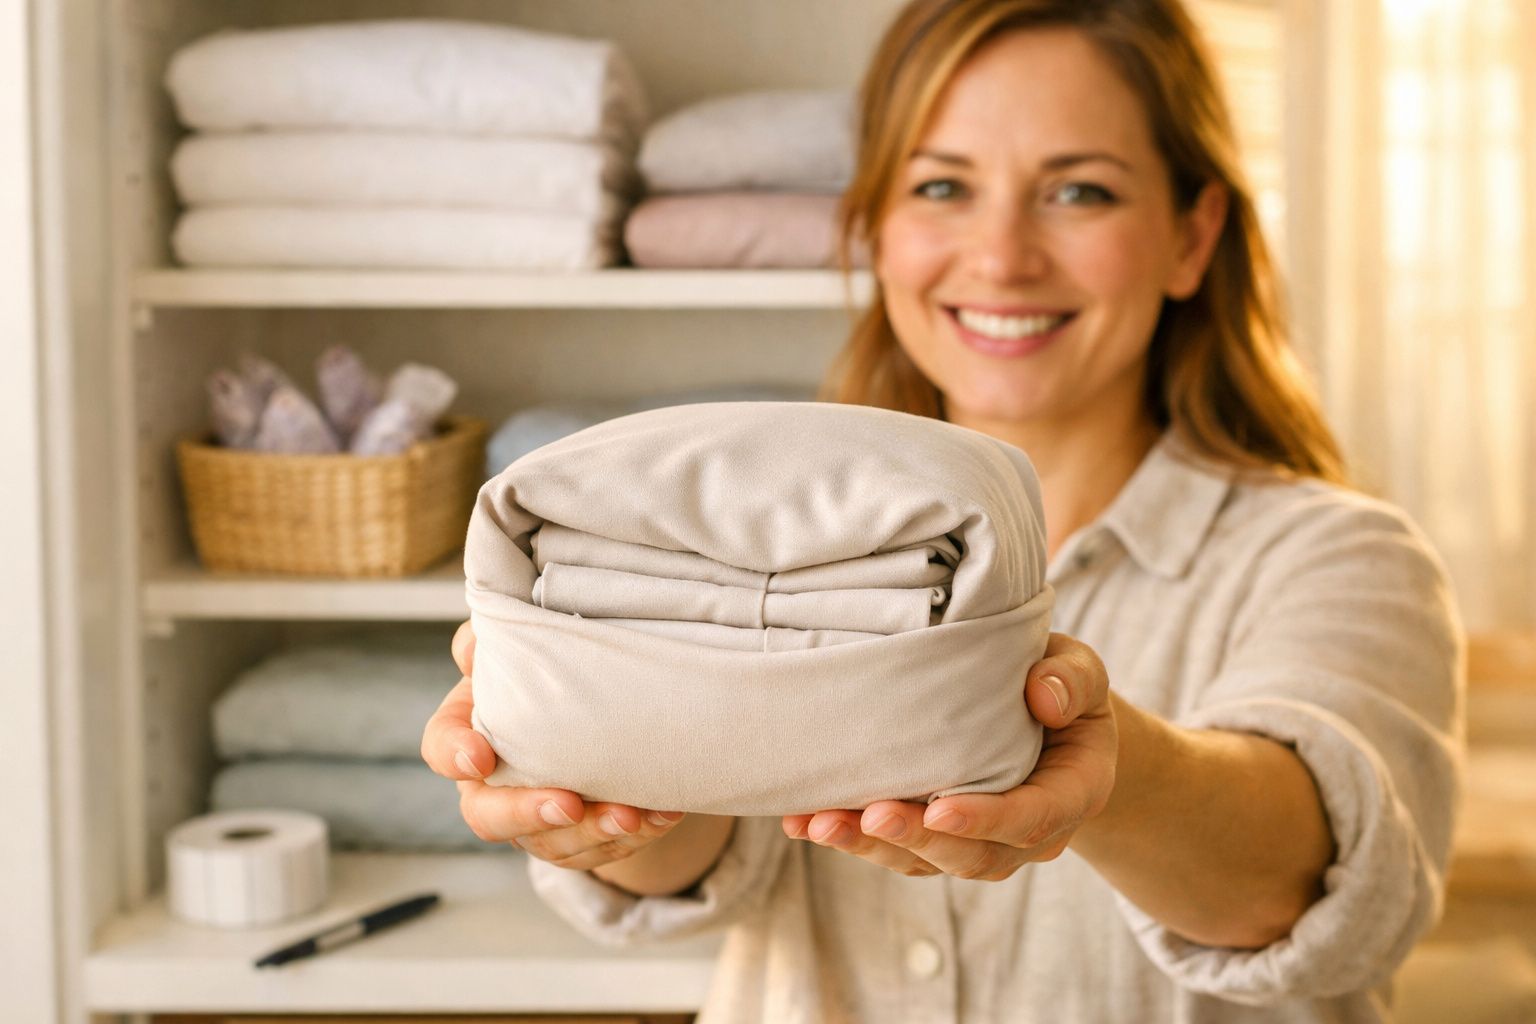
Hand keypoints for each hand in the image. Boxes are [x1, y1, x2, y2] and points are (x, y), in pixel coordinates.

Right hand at [422, 619, 686, 868]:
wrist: (597, 704)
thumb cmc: (548, 670)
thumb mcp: (525, 643)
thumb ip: (501, 638)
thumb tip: (481, 642)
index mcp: (468, 732)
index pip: (443, 746)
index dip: (455, 755)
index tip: (480, 757)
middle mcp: (492, 786)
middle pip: (489, 817)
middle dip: (529, 814)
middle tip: (568, 804)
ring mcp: (535, 821)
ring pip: (553, 845)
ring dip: (594, 834)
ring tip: (633, 815)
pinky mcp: (579, 839)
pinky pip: (602, 850)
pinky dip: (636, 836)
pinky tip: (663, 814)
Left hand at [781, 631, 1116, 879]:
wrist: (1044, 711)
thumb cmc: (1058, 684)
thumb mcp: (1079, 670)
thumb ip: (1070, 680)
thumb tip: (1042, 698)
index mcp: (1070, 794)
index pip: (1030, 818)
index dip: (985, 819)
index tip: (940, 810)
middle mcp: (1025, 832)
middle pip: (972, 855)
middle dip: (916, 839)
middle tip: (868, 816)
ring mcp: (977, 839)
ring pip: (923, 861)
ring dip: (869, 845)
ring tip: (819, 823)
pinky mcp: (934, 835)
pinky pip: (894, 847)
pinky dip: (849, 836)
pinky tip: (803, 820)